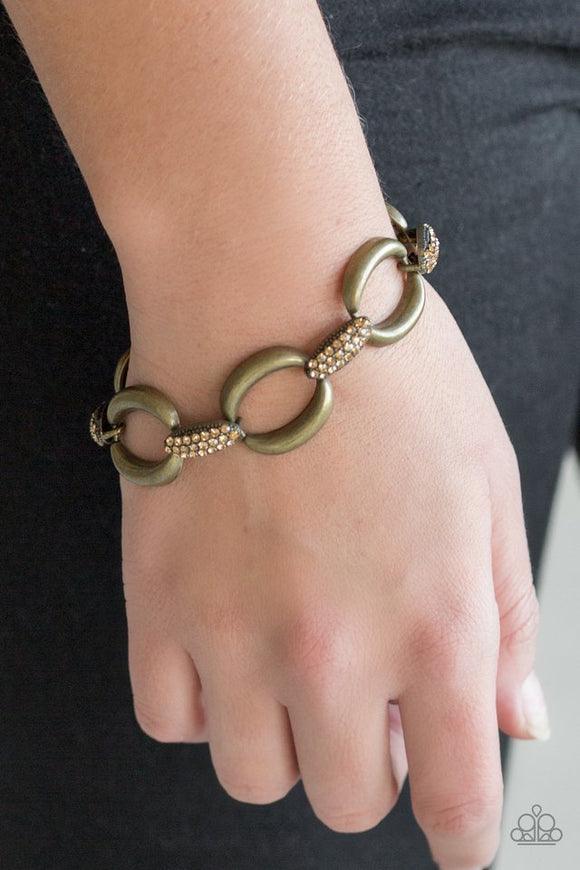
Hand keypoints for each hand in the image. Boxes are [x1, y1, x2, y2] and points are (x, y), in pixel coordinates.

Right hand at [118, 274, 544, 869]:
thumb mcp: (488, 484)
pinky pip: (171, 719)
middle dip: (372, 762)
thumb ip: (508, 616)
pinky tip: (228, 642)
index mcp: (436, 625)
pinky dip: (205, 702)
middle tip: (369, 694)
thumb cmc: (386, 373)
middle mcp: (331, 652)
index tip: (457, 832)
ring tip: (293, 657)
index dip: (464, 832)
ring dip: (287, 737)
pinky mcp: (154, 604)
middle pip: (348, 798)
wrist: (264, 294)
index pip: (455, 795)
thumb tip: (513, 719)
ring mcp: (232, 636)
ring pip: (255, 775)